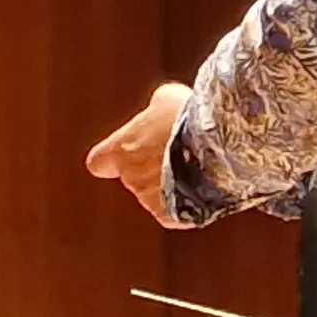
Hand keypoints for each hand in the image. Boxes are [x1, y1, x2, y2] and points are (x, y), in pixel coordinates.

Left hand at [83, 83, 193, 222]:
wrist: (218, 147)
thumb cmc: (188, 117)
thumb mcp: (166, 100)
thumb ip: (154, 112)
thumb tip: (158, 112)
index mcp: (120, 150)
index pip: (99, 162)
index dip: (112, 159)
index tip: (125, 153)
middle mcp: (131, 178)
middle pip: (134, 177)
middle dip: (151, 169)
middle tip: (178, 154)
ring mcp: (150, 200)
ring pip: (157, 196)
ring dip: (171, 185)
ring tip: (197, 168)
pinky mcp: (172, 217)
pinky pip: (177, 212)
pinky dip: (187, 204)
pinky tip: (204, 187)